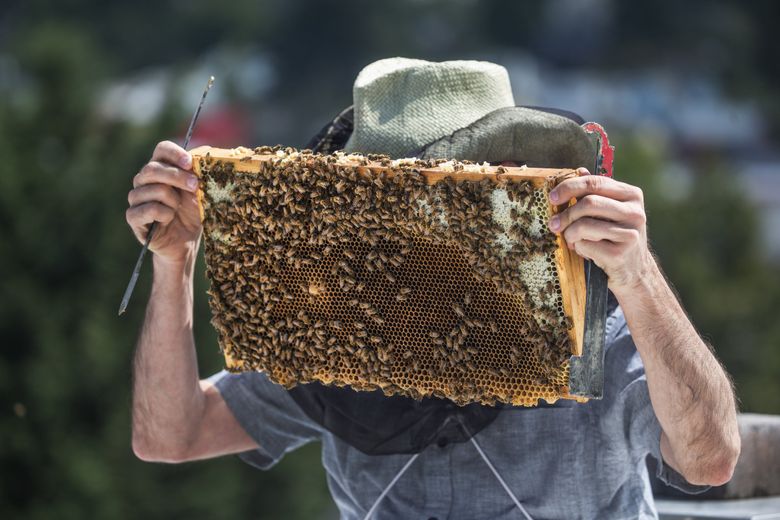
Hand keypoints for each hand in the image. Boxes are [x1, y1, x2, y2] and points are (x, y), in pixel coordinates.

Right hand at [126, 141, 201, 264]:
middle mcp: (144, 180)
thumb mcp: (200, 192)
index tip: (190, 163)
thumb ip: (199, 172)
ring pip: (154, 189)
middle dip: (178, 177)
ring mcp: (136, 198)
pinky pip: (148, 209)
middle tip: (195, 186)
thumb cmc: (191, 213)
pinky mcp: (133, 216)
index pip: (161, 150)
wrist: (185, 242)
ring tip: (177, 210)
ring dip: (173, 201)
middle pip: (153, 168)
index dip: (175, 153)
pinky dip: (164, 214)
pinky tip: (168, 219)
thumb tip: (206, 153)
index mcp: (160, 168)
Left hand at [547, 167, 654, 292]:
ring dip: (570, 234)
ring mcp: (629, 234)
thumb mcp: (610, 212)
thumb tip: (579, 170)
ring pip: (584, 225)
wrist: (634, 270)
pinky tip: (584, 251)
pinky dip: (578, 248)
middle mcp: (635, 212)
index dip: (570, 187)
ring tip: (571, 240)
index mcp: (632, 195)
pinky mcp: (620, 254)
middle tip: (553, 224)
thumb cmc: (615, 237)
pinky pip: (585, 245)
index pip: (595, 183)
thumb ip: (597, 192)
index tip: (552, 197)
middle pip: (589, 203)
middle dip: (566, 214)